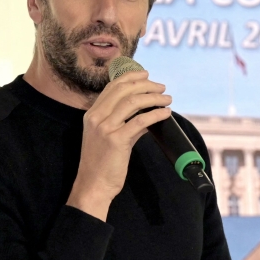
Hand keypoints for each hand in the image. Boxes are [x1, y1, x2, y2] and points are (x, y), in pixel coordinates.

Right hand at [66, 70, 171, 220]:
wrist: (93, 185)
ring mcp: (105, 127)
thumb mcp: (111, 138)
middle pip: (124, 90)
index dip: (131, 77)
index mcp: (92, 114)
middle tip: (161, 87)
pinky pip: (140, 121)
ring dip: (153, 98)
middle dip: (145, 85)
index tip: (146, 75)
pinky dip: (155, 114)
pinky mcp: (116, 139)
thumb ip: (126, 124)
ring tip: (167, 99)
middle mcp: (96, 117)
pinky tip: (166, 114)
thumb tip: (147, 115)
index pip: (112, 87)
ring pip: (132, 102)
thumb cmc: (102, 164)